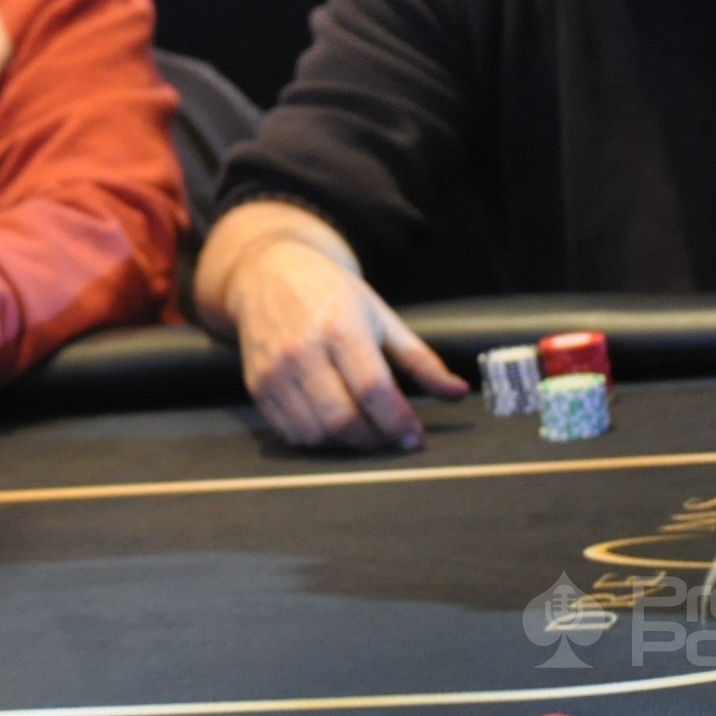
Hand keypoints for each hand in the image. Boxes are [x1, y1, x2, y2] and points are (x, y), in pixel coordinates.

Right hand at [228, 238, 466, 449]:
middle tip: (390, 434)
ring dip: (346, 442)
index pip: (373, 390)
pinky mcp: (257, 385)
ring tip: (362, 426)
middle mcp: (303, 350)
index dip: (398, 422)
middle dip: (375, 438)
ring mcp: (275, 370)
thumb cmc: (329, 293)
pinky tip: (330, 421)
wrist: (266, 273)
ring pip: (316, 432)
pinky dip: (316, 438)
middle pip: (343, 419)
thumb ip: (420, 359)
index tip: (414, 437)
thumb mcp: (381, 316)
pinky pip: (290, 432)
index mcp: (340, 328)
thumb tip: (458, 392)